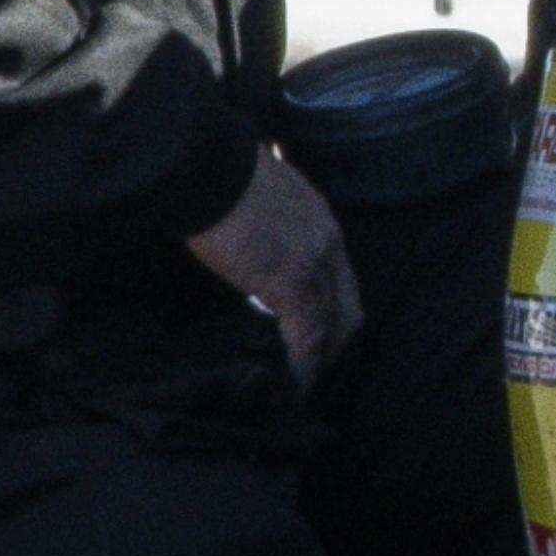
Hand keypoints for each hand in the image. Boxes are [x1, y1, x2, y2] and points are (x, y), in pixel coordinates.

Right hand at [187, 148, 362, 387]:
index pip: (340, 280)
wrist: (207, 166)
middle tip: (317, 374)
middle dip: (336, 344)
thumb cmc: (219, 177)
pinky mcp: (291, 281)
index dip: (333, 314)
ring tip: (306, 389)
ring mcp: (314, 263)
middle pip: (348, 307)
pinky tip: (295, 385)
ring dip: (320, 361)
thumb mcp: (260, 200)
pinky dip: (304, 364)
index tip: (321, 339)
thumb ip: (268, 230)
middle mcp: (328, 243)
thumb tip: (252, 253)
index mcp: (321, 222)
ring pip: (331, 325)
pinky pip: (308, 334)